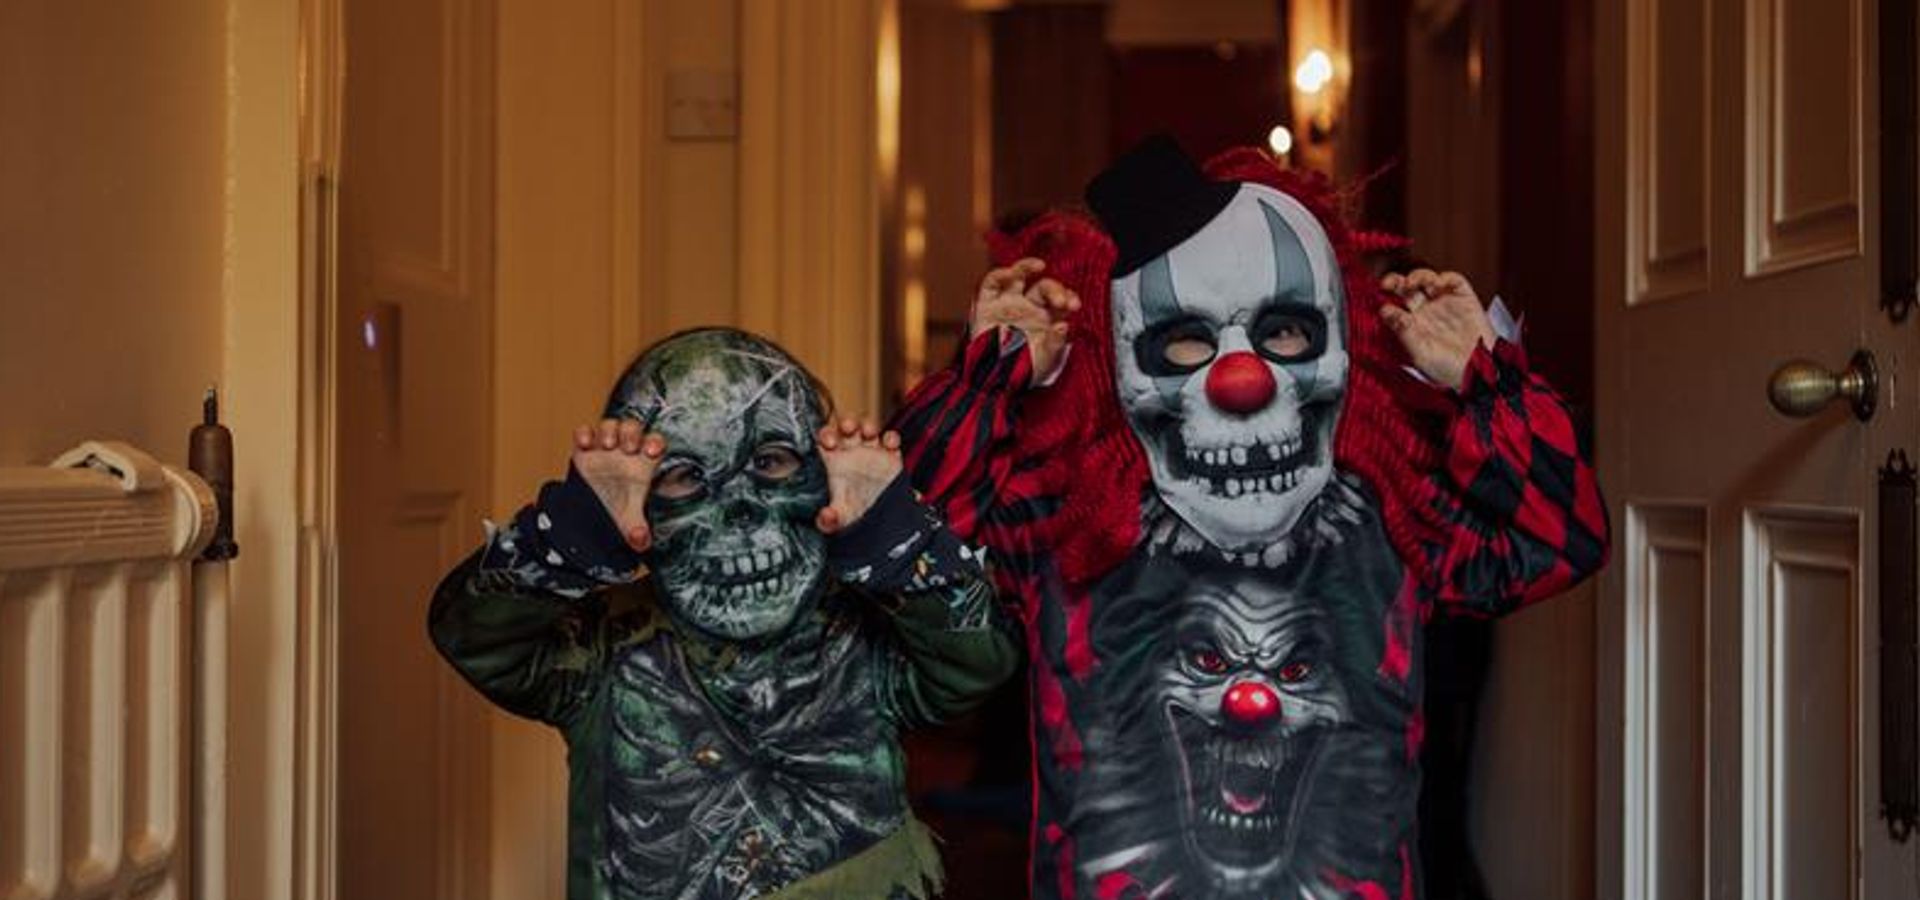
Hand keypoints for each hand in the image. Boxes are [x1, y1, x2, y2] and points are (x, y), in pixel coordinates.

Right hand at [571, 419, 665, 550]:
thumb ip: (636, 529)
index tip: (652, 451)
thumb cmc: (615, 507)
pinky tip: (584, 444)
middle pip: (633, 428)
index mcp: (643, 464)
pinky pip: (585, 431)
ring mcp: (605, 448)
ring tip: (606, 446)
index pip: (656, 443)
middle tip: (627, 448)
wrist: (589, 509)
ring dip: (609, 431)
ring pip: (611, 425)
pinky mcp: (585, 449)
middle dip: (632, 432)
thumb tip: (641, 542)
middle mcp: (626, 451)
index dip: (656, 442)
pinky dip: (584, 433)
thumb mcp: (626, 520)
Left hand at [815, 416, 903, 534]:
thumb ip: (829, 520)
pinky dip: (891, 438)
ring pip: (868, 430)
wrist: (882, 521)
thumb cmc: (856, 516)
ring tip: (868, 433)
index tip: (830, 442)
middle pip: (846, 429)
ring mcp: (871, 454)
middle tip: (848, 429)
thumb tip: (825, 517)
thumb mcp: (840, 519)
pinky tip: (889, 444)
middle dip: (847, 424)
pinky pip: (891, 440)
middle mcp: (852, 455)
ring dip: (868, 427)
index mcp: (835, 463)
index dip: (826, 436)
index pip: (826, 441)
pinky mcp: (890, 458)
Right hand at [971, 257, 1079, 379]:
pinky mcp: (987, 305)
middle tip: (1060, 302)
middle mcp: (1028, 307)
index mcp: (1046, 317)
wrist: (994, 382)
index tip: (1074, 305)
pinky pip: (992, 284)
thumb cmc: (1023, 371)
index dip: (1068, 297)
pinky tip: (1010, 273)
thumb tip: (1064, 325)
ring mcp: (1008, 304)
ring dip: (1027, 267)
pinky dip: (999, 275)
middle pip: (1044, 286)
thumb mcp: (1046, 360)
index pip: (1061, 299)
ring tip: (1039, 266)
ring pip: (1018, 276)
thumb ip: (1056, 342)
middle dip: (1055, 290)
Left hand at [1379, 268, 1497, 390]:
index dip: (1386, 304)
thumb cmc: (1449, 370)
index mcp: (1411, 325)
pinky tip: (1439, 283)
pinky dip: (1446, 277)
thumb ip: (1405, 332)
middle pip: (1406, 289)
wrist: (1479, 374)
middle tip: (1388, 283)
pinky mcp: (1464, 298)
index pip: (1393, 308)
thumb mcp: (1421, 354)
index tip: (1384, 308)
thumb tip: (1386, 311)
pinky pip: (1454, 281)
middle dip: (1395, 282)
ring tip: (1414, 282)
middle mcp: (1425, 312)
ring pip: (1427, 280)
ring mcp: (1444, 303)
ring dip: (1419, 276)